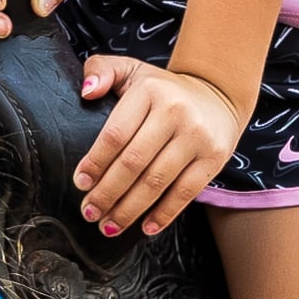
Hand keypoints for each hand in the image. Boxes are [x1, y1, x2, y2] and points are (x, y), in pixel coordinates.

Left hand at [72, 56, 243, 236]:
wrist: (218, 93)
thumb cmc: (162, 89)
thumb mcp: (132, 70)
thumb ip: (102, 70)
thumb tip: (87, 92)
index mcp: (149, 91)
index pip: (115, 134)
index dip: (95, 163)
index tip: (80, 183)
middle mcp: (176, 112)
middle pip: (133, 163)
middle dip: (107, 193)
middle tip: (89, 212)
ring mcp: (197, 137)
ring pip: (156, 182)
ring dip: (129, 210)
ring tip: (109, 226)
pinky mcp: (214, 158)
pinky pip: (185, 192)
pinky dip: (164, 214)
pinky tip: (145, 228)